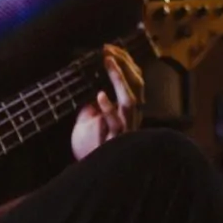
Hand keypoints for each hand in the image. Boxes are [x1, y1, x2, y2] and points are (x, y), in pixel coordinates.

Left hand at [71, 44, 144, 160]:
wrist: (97, 173)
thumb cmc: (95, 147)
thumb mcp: (90, 121)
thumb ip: (91, 106)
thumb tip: (86, 91)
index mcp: (129, 109)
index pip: (134, 79)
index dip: (125, 62)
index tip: (110, 48)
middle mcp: (132, 116)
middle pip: (136, 84)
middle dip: (124, 65)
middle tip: (109, 51)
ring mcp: (126, 128)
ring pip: (130, 100)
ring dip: (119, 80)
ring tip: (109, 63)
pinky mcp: (116, 141)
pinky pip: (115, 123)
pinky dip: (108, 109)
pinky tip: (100, 96)